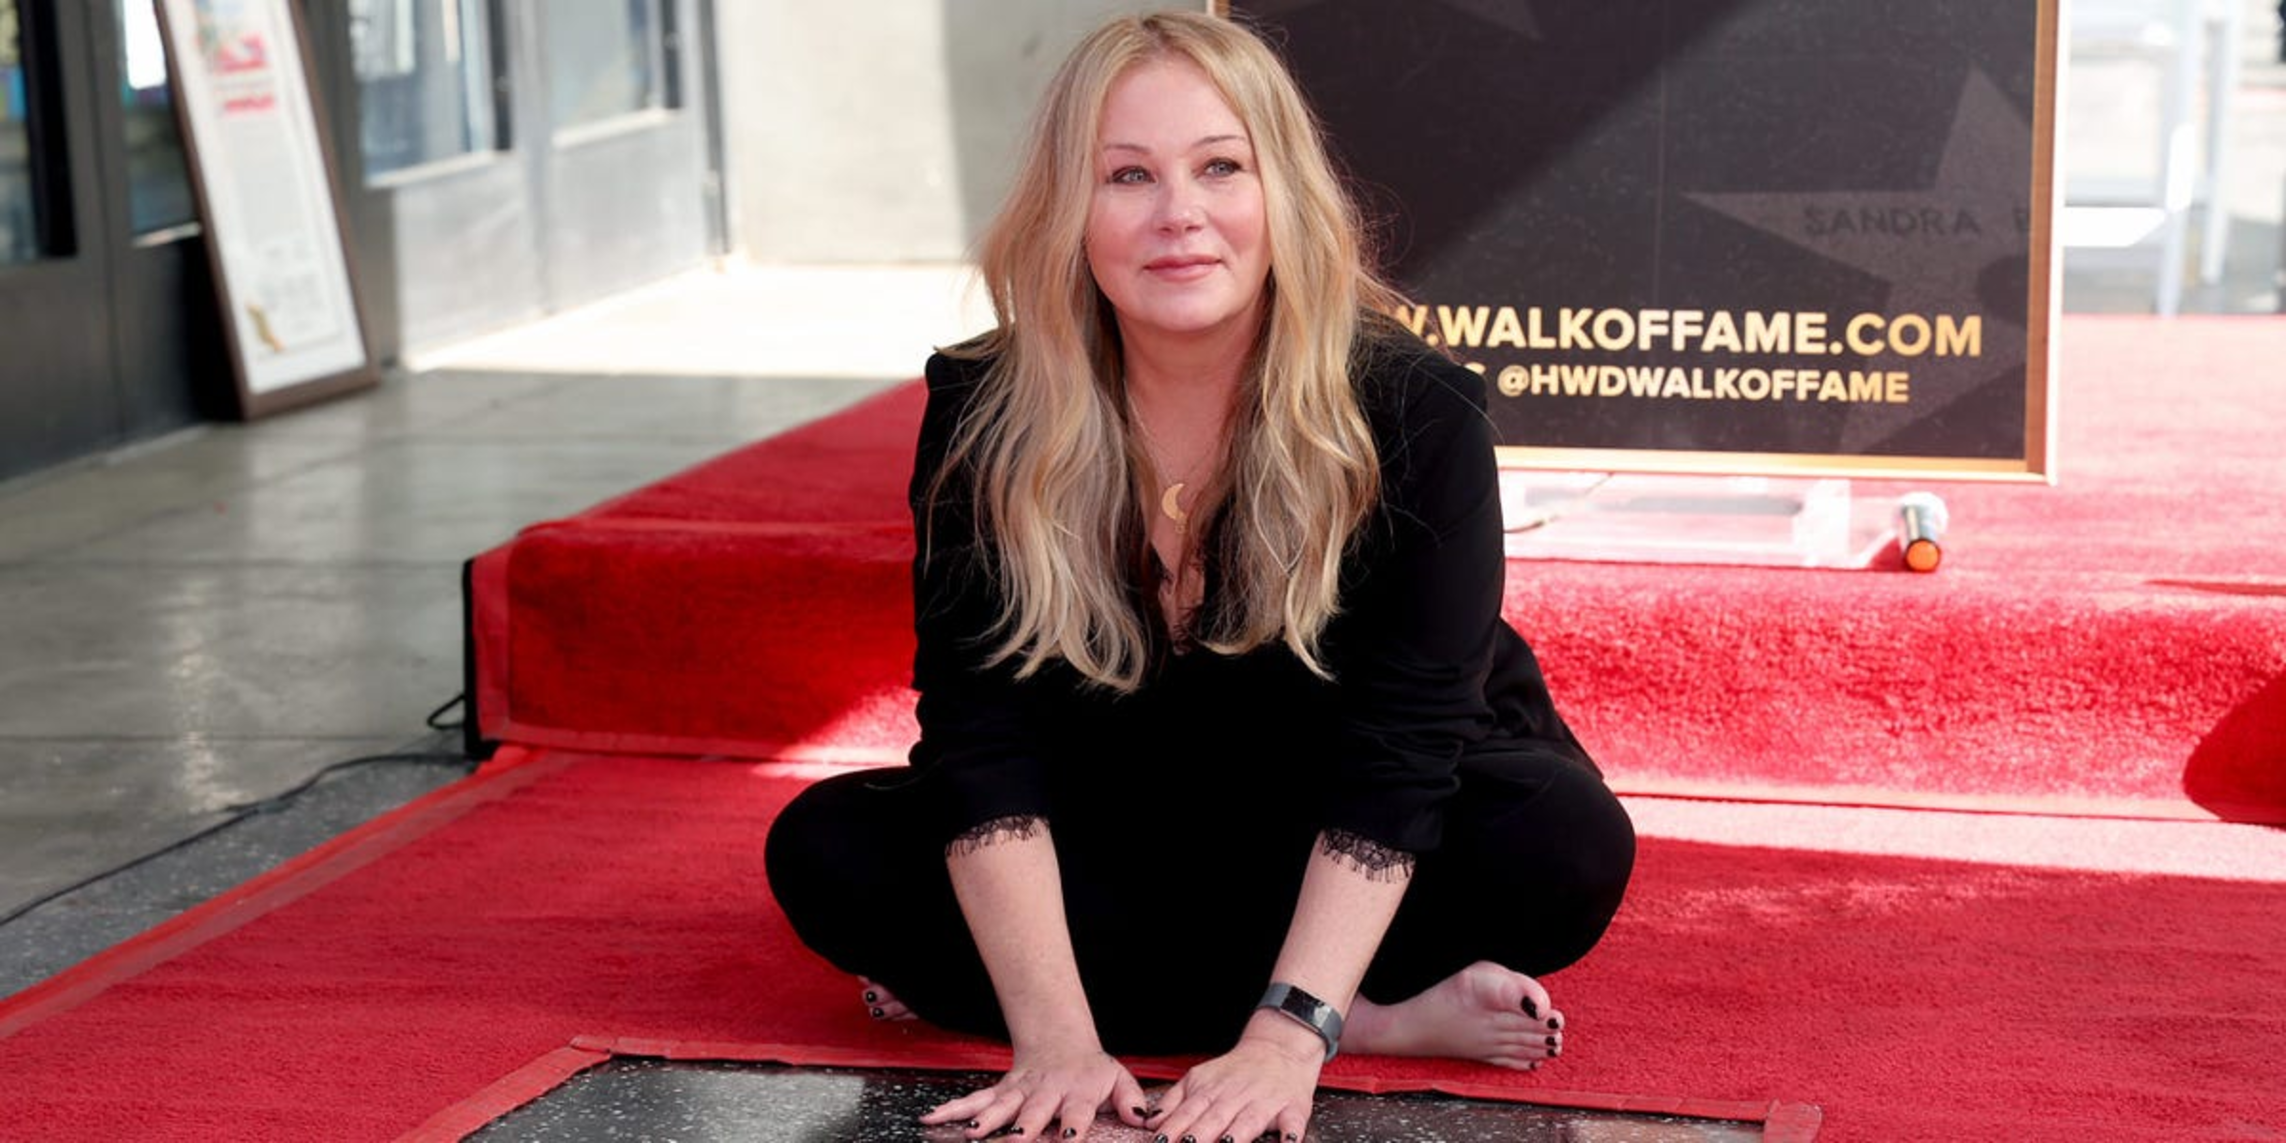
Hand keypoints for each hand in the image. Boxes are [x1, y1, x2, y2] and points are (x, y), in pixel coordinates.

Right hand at [919, 1040, 1151, 1140]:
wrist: (1061, 1043)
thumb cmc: (1092, 1071)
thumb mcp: (1119, 1078)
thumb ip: (1130, 1100)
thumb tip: (1142, 1119)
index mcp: (1078, 1091)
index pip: (1077, 1111)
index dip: (1073, 1125)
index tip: (1067, 1138)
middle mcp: (1046, 1091)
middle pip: (1034, 1111)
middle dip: (1024, 1127)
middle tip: (1014, 1140)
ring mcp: (1019, 1091)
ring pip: (999, 1106)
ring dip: (985, 1120)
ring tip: (970, 1135)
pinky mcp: (1000, 1090)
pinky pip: (974, 1099)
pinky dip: (952, 1109)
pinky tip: (931, 1119)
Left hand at [1146, 1011, 1322, 1142]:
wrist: (1278, 1047)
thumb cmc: (1236, 1071)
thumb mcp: (1199, 1078)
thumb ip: (1174, 1101)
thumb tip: (1150, 1123)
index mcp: (1210, 1091)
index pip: (1186, 1114)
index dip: (1171, 1130)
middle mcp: (1235, 1097)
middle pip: (1213, 1120)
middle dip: (1197, 1138)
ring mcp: (1264, 1103)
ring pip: (1247, 1123)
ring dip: (1235, 1137)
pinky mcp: (1293, 1109)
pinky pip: (1292, 1124)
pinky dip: (1290, 1137)